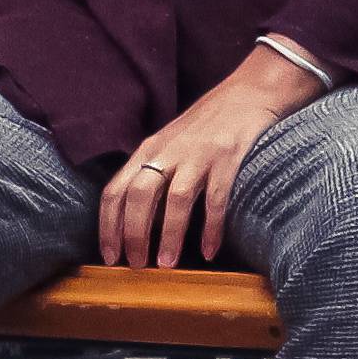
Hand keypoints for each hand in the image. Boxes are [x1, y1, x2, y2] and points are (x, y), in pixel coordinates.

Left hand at [99, 47, 323, 269]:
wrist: (248, 92)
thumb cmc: (206, 125)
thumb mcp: (169, 144)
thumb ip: (152, 173)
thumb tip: (136, 223)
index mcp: (149, 150)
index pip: (116, 190)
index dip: (108, 227)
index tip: (110, 257)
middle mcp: (169, 151)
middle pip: (140, 195)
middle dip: (134, 234)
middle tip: (136, 266)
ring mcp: (199, 153)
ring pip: (176, 198)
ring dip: (169, 235)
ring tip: (167, 264)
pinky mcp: (228, 157)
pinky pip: (216, 198)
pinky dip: (211, 227)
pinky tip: (209, 250)